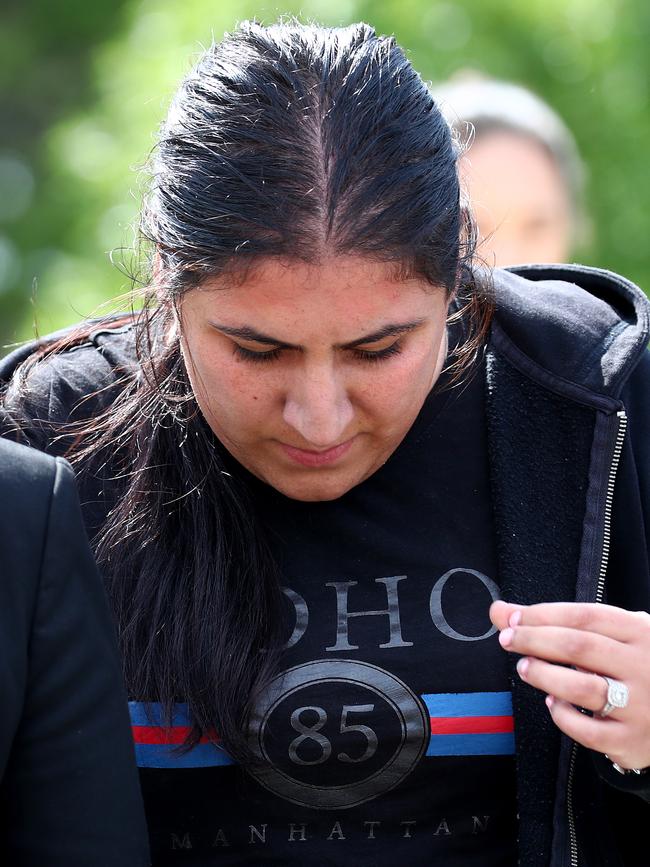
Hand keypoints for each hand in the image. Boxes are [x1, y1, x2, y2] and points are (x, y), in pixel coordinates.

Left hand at [490, 599, 649, 770]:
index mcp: (640, 632)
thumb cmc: (631, 665)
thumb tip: (500, 611)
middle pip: (579, 647)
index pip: (585, 616)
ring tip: (525, 668)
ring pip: (582, 688)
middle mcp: (643, 666)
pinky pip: (588, 731)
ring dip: (544, 675)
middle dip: (534, 640)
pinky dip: (563, 715)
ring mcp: (641, 706)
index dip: (543, 615)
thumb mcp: (609, 635)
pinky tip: (553, 703)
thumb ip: (555, 621)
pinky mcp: (631, 740)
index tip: (512, 618)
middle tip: (507, 639)